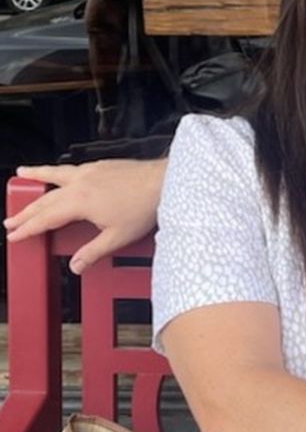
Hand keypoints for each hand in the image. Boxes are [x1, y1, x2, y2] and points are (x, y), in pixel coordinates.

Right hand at [3, 159, 164, 272]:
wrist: (164, 181)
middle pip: (45, 199)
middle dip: (26, 211)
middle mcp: (79, 183)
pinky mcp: (101, 165)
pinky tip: (60, 170)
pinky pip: (72, 167)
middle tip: (10, 220)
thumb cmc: (145, 207)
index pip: (45, 218)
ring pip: (55, 174)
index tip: (13, 235)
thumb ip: (93, 251)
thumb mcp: (117, 237)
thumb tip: (75, 266)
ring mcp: (90, 171)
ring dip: (36, 175)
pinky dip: (59, 169)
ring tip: (21, 173)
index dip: (27, 229)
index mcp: (79, 202)